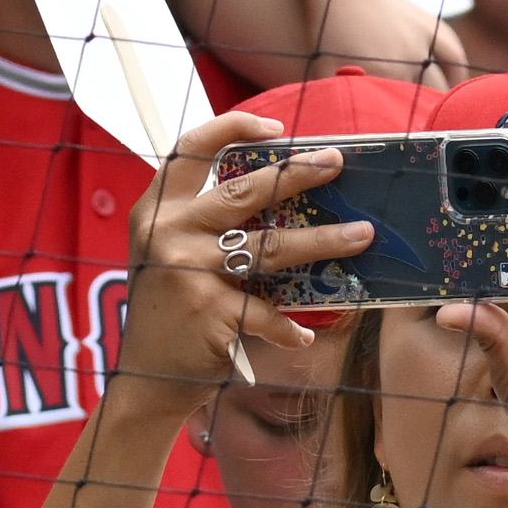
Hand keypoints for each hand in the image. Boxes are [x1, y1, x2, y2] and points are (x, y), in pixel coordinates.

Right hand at [118, 116, 375, 396]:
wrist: (145, 379)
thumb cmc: (171, 312)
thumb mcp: (170, 256)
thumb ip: (206, 226)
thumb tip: (285, 198)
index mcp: (157, 210)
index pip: (190, 150)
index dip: (232, 128)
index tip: (276, 128)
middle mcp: (168, 232)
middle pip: (245, 192)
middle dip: (298, 173)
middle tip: (337, 163)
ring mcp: (188, 270)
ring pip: (271, 247)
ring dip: (324, 241)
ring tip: (363, 235)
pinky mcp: (209, 310)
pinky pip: (267, 312)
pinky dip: (289, 328)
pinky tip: (306, 336)